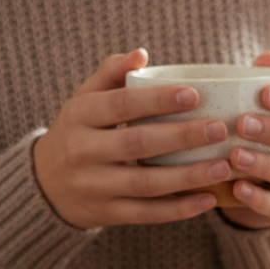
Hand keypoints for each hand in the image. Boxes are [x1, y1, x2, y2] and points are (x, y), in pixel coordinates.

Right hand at [33, 48, 233, 228]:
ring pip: (146, 183)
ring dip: (189, 176)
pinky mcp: (106, 214)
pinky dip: (179, 209)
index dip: (157, 100)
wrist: (45, 184)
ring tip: (224, 165)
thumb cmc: (80, 130)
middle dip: (182, 136)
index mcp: (80, 116)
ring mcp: (93, 186)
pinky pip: (147, 213)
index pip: (121, 105)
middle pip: (137, 143)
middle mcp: (82, 151)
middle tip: (220, 129)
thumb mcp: (86, 99)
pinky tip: (209, 198)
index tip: (195, 94)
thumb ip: (112, 74)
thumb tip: (141, 54)